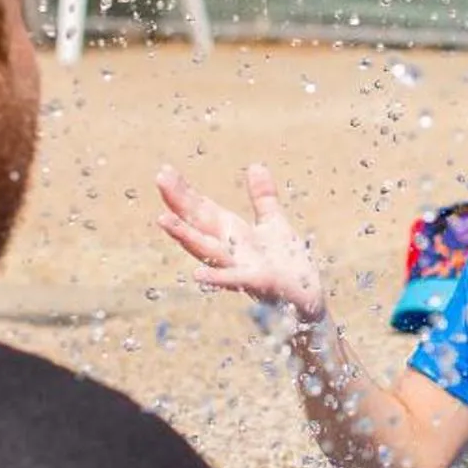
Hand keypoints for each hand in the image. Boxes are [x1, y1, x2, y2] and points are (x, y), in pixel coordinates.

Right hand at [156, 163, 326, 323]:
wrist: (307, 303)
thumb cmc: (288, 267)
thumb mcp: (274, 224)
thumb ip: (263, 198)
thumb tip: (255, 165)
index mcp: (232, 234)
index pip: (203, 209)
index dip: (184, 191)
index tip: (164, 171)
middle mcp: (230, 251)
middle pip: (199, 224)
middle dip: (179, 203)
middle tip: (160, 179)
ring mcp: (240, 268)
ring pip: (207, 250)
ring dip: (185, 236)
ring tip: (162, 219)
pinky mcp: (258, 284)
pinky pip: (234, 281)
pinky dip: (216, 277)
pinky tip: (197, 275)